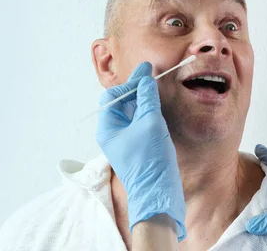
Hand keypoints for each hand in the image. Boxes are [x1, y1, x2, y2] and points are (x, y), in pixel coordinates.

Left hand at [96, 62, 185, 240]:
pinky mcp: (137, 146)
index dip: (130, 83)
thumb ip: (147, 98)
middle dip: (136, 89)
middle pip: (121, 102)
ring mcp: (125, 140)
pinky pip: (139, 122)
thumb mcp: (150, 123)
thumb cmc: (150, 160)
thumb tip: (145, 78)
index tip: (147, 74)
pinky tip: (158, 106)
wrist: (158, 192)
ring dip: (143, 99)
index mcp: (108, 127)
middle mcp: (113, 133)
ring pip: (131, 112)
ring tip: (156, 88)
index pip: (113, 96)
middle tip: (152, 75)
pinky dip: (147, 111)